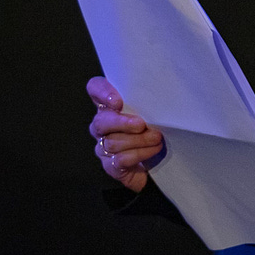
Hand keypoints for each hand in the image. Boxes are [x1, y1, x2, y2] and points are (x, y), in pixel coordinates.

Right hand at [86, 76, 162, 192]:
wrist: (159, 162)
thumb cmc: (154, 131)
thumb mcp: (153, 112)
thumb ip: (149, 103)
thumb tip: (159, 96)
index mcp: (110, 106)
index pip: (95, 89)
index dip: (102, 92)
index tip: (117, 102)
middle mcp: (102, 126)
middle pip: (100, 121)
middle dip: (122, 123)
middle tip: (142, 125)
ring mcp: (103, 147)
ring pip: (112, 142)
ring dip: (139, 140)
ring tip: (156, 138)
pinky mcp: (111, 165)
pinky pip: (120, 159)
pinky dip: (140, 153)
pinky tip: (153, 149)